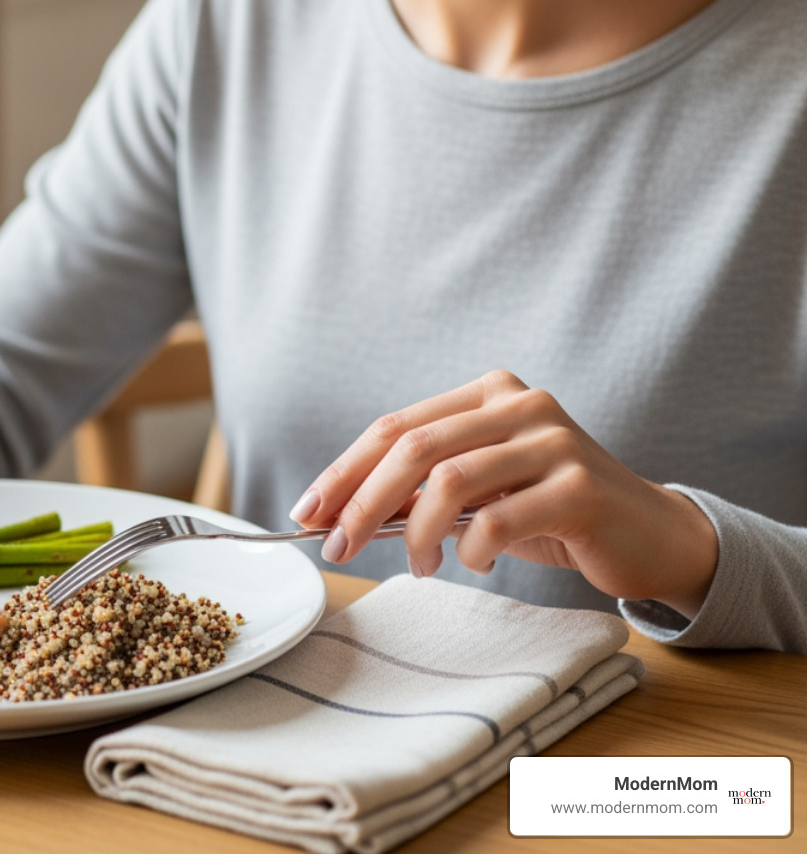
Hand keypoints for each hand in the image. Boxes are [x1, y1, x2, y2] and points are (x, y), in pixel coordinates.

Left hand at [290, 370, 718, 617]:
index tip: (308, 513)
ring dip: (416, 533)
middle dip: (362, 502)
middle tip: (339, 547)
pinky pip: (498, 520)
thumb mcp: (481, 492)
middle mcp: (520, 404)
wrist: (651, 536)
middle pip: (413, 448)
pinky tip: (474, 563)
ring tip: (419, 564)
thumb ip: (422, 489)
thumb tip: (337, 513)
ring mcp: (554, 441)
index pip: (395, 427)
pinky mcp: (581, 487)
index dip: (344, 471)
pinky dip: (470, 549)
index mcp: (488, 394)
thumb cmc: (552, 513)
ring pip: (449, 480)